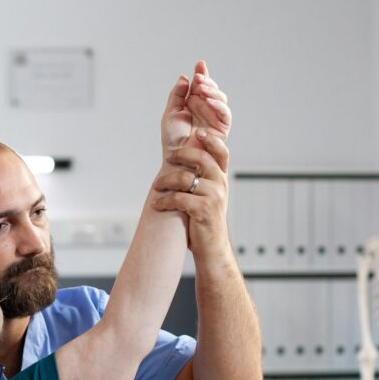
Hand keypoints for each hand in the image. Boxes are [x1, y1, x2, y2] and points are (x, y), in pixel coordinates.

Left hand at [152, 131, 230, 254]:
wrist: (212, 247)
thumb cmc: (204, 220)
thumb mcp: (208, 195)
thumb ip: (202, 177)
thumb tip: (183, 158)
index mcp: (222, 178)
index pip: (221, 152)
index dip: (211, 139)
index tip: (199, 132)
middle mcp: (221, 185)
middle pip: (201, 158)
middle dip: (181, 154)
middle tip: (168, 158)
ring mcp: (214, 197)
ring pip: (184, 178)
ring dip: (165, 181)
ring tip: (156, 187)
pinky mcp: (203, 210)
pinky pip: (178, 198)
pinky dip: (163, 201)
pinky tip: (157, 205)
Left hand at [161, 60, 231, 151]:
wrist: (177, 160)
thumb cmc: (172, 141)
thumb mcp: (171, 113)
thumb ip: (177, 96)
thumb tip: (185, 77)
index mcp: (194, 107)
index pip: (201, 87)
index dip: (202, 75)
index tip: (199, 64)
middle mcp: (206, 112)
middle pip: (212, 92)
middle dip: (206, 82)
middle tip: (198, 78)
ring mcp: (214, 120)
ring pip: (220, 100)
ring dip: (212, 91)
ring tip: (200, 88)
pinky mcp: (222, 130)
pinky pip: (225, 114)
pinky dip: (217, 105)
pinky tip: (207, 100)